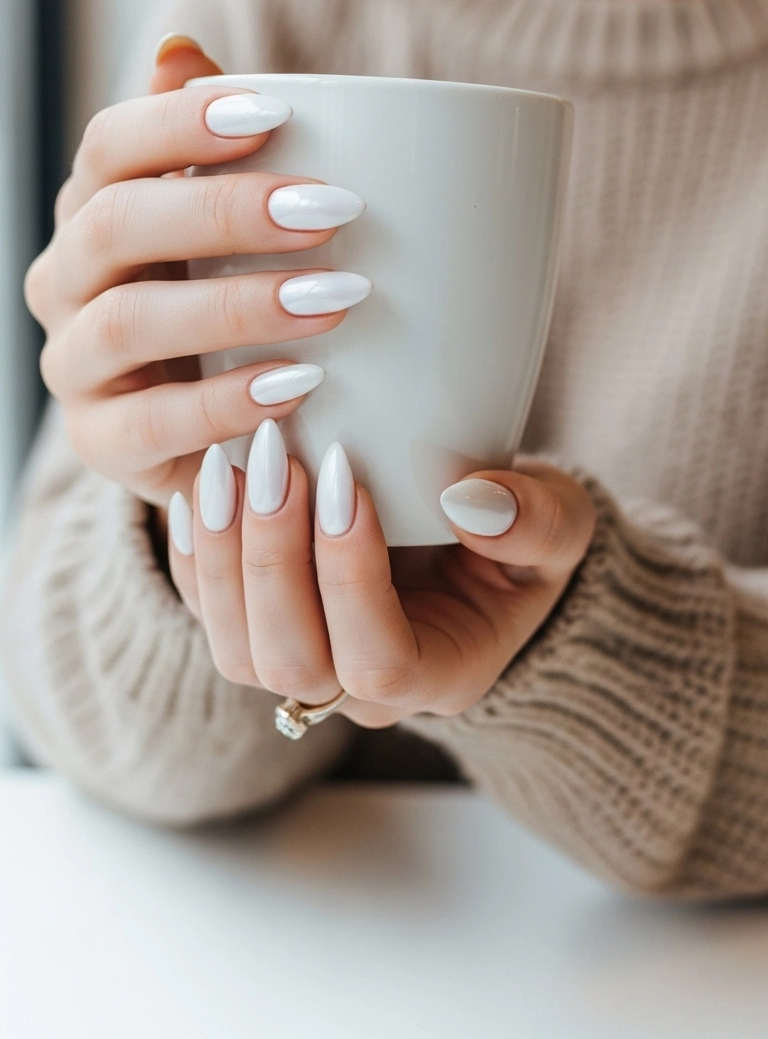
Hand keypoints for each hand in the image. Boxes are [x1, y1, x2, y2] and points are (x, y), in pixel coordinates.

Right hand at [24, 37, 368, 504]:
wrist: (203, 416)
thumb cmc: (222, 296)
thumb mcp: (224, 220)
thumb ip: (208, 143)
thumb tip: (179, 48)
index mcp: (94, 208)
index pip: (111, 146)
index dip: (183, 122)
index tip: (277, 112)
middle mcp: (66, 279)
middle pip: (115, 225)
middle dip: (224, 212)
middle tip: (332, 209)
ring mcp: (74, 363)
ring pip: (125, 321)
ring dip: (234, 306)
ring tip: (332, 299)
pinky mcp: (99, 441)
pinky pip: (148, 424)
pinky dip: (225, 404)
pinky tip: (298, 386)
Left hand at [167, 425, 595, 724]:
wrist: (481, 545)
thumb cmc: (524, 539)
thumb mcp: (562, 525)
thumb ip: (535, 521)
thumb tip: (470, 500)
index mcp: (440, 674)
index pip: (377, 659)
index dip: (351, 575)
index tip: (349, 478)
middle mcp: (360, 689)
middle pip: (289, 662)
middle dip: (272, 558)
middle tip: (277, 460)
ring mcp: (305, 660)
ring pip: (234, 646)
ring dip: (223, 553)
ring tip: (231, 461)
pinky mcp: (261, 622)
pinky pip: (207, 608)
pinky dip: (193, 551)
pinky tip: (199, 484)